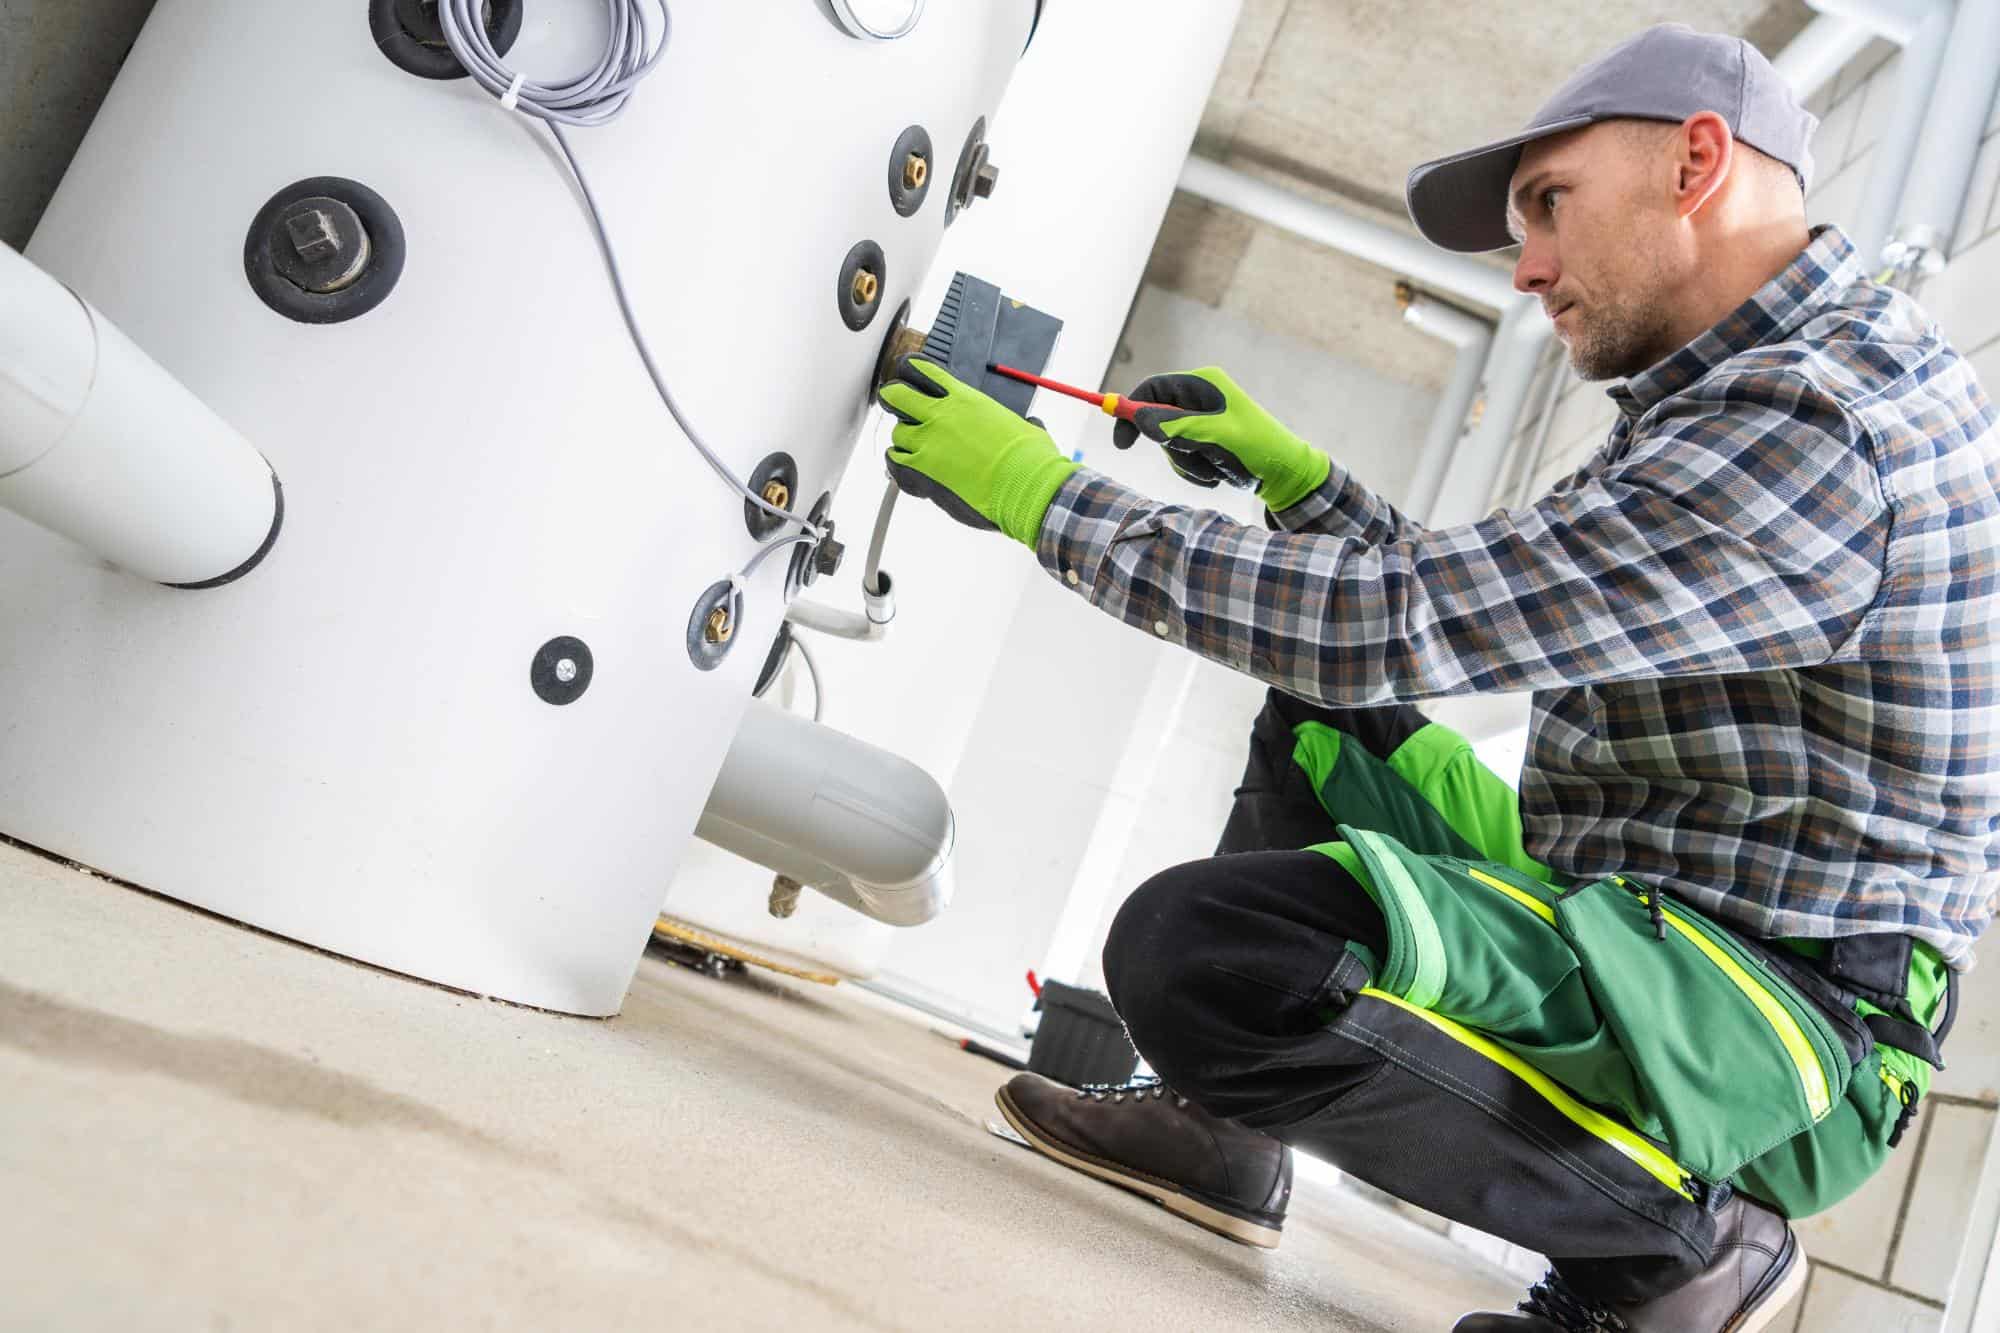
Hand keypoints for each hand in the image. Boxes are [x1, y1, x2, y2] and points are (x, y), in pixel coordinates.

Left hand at [876, 357, 1080, 546]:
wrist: (1026, 489)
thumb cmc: (1029, 460)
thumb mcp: (1024, 428)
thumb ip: (1015, 423)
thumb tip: (1030, 424)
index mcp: (964, 399)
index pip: (921, 370)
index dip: (911, 371)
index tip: (911, 378)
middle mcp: (940, 417)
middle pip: (896, 395)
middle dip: (896, 399)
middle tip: (903, 409)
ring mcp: (928, 444)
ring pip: (897, 433)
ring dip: (906, 440)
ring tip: (921, 450)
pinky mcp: (921, 472)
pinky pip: (893, 461)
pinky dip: (899, 463)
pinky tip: (910, 467)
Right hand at [1110, 367, 1328, 511]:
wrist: (1283, 473)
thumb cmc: (1255, 448)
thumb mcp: (1215, 437)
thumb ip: (1175, 426)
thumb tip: (1138, 418)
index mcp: (1204, 384)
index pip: (1153, 388)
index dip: (1132, 411)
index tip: (1122, 441)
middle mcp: (1201, 398)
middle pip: (1157, 421)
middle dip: (1173, 448)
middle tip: (1193, 459)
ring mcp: (1203, 421)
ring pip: (1170, 445)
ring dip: (1187, 464)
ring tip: (1214, 470)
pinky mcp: (1205, 441)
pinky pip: (1182, 458)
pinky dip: (1195, 471)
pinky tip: (1218, 475)